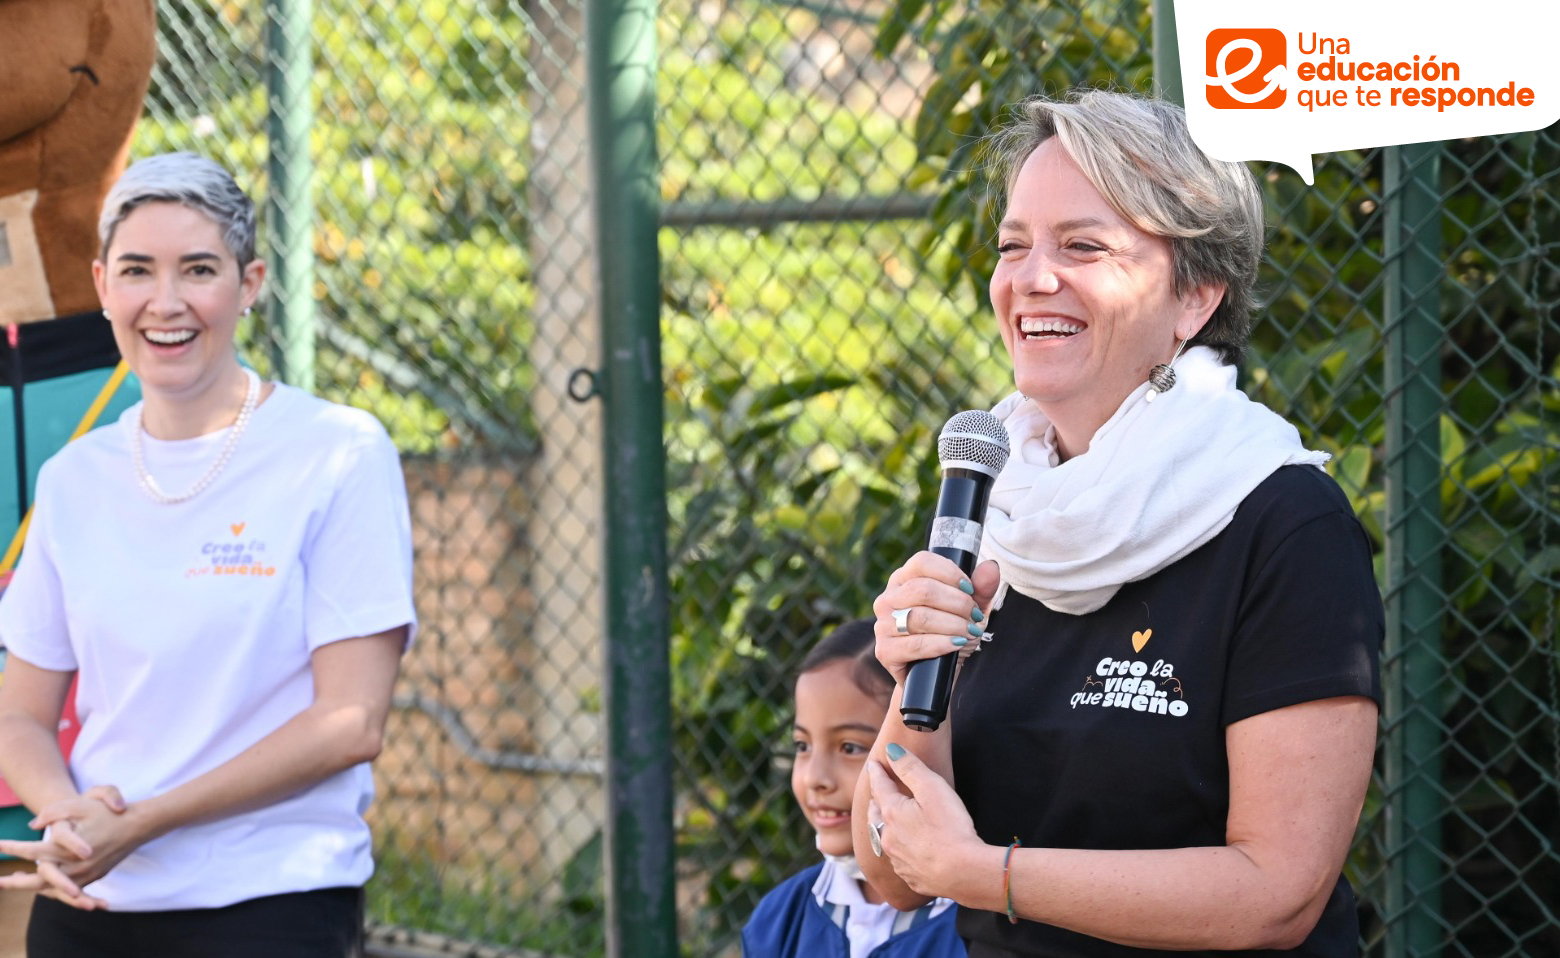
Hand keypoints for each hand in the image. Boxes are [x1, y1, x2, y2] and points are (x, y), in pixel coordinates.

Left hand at [0, 785, 139, 909]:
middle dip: (14, 883)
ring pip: (51, 888)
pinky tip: (40, 884)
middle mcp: (74, 866)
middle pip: (37, 880)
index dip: (11, 848)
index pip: (32, 850)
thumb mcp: (82, 803)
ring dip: (31, 886)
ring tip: (14, 880)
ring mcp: (85, 875)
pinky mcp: (92, 878)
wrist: (139, 826)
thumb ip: (55, 811)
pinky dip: (51, 888)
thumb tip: (32, 824)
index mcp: (68, 848)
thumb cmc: (109, 812)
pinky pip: (66, 890)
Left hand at [865, 743, 985, 897]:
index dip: (877, 773)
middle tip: (876, 792)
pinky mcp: (910, 877)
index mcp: (892, 813)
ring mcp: (897, 860)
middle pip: (875, 814)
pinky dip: (898, 849)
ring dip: (883, 827)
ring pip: (883, 838)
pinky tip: (904, 850)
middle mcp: (888, 837)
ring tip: (886, 820)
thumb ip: (910, 767)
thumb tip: (891, 751)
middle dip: (875, 801)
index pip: (879, 786)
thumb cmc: (951, 828)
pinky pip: (898, 859)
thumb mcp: (932, 788)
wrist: (964, 874)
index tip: (873, 764)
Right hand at [872, 554, 999, 683]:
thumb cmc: (949, 633)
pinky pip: (916, 644)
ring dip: (953, 625)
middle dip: (957, 603)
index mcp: (903, 579)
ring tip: (970, 632)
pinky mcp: (884, 651)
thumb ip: (981, 588)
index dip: (950, 573)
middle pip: (923, 590)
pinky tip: (957, 644)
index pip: (922, 562)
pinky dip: (942, 644)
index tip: (971, 589)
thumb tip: (991, 567)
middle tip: (975, 616)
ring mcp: (882, 625)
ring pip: (920, 617)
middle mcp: (888, 599)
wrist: (935, 676)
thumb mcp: (970, 609)